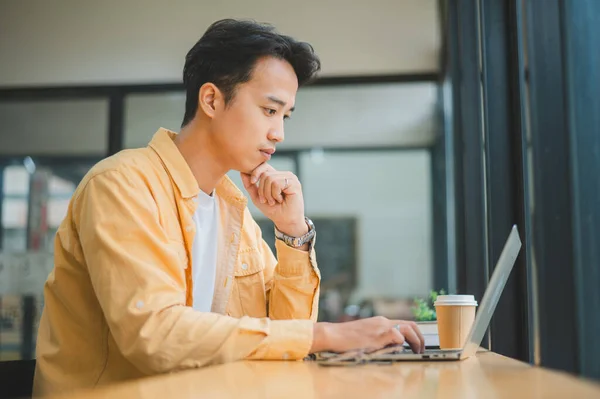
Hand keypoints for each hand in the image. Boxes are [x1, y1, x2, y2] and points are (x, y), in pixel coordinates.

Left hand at [240, 163, 307, 237]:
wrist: (285, 221)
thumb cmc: (273, 210)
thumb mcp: (257, 197)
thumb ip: (250, 185)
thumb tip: (242, 172)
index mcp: (277, 176)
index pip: (264, 166)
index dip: (255, 172)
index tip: (252, 182)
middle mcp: (284, 174)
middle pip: (265, 173)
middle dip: (262, 189)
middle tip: (267, 200)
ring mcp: (290, 177)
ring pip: (269, 178)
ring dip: (268, 194)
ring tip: (274, 201)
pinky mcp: (294, 182)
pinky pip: (276, 183)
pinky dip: (275, 194)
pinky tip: (281, 200)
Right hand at [310, 317, 425, 353]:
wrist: (333, 334)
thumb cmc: (345, 339)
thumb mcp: (366, 336)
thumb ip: (379, 339)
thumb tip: (392, 347)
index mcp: (380, 322)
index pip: (404, 324)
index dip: (414, 334)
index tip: (417, 344)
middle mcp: (383, 322)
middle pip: (410, 324)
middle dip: (420, 337)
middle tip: (421, 349)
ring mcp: (381, 327)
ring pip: (407, 328)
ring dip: (416, 340)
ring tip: (417, 351)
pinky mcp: (377, 334)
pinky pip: (397, 336)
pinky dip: (401, 343)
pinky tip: (399, 349)